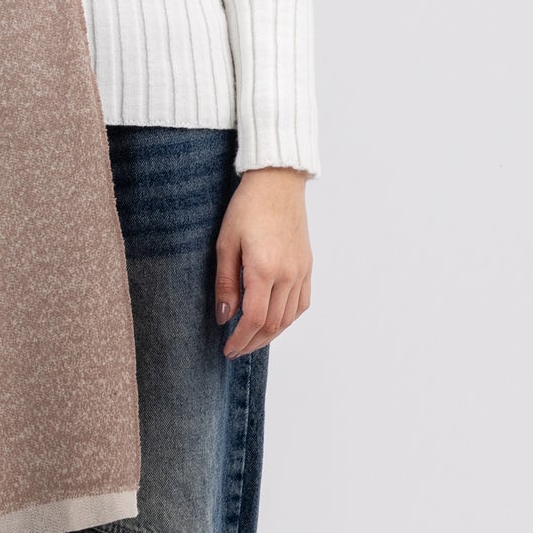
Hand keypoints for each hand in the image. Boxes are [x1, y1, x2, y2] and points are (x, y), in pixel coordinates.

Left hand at [214, 166, 311, 357]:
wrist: (277, 182)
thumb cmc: (247, 207)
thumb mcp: (225, 243)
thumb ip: (225, 283)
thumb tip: (224, 317)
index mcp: (264, 269)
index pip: (254, 319)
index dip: (240, 340)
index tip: (227, 349)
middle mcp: (288, 275)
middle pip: (273, 324)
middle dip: (252, 342)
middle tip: (235, 350)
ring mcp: (301, 271)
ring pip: (289, 318)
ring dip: (270, 334)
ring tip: (251, 339)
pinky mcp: (307, 266)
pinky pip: (301, 303)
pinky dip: (287, 319)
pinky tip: (274, 321)